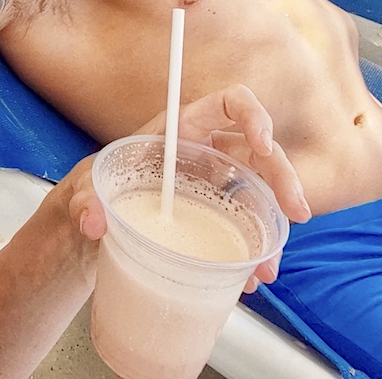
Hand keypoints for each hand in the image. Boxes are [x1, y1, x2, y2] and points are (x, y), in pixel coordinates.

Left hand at [65, 84, 310, 291]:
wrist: (100, 214)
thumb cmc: (97, 186)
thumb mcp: (88, 187)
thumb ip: (85, 199)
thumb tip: (92, 221)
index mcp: (182, 128)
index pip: (230, 103)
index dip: (253, 115)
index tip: (263, 143)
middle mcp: (208, 150)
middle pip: (260, 151)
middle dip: (283, 178)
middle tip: (296, 212)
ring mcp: (218, 181)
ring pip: (262, 192)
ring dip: (274, 226)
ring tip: (267, 267)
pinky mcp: (219, 211)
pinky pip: (248, 223)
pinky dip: (254, 250)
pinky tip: (249, 277)